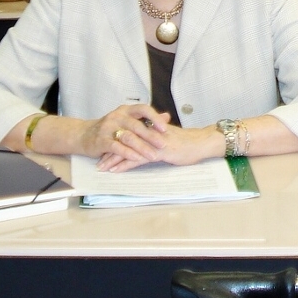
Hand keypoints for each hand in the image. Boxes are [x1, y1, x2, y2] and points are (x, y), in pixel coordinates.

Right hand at [83, 104, 169, 168]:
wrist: (83, 135)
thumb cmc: (110, 129)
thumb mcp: (128, 121)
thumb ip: (146, 119)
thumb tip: (166, 116)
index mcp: (126, 110)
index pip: (143, 109)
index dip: (155, 117)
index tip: (165, 127)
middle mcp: (117, 117)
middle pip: (137, 125)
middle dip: (151, 136)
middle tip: (164, 144)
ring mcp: (108, 128)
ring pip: (128, 137)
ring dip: (142, 147)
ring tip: (153, 156)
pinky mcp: (101, 140)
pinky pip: (116, 147)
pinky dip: (127, 153)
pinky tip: (136, 158)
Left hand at [98, 124, 220, 171]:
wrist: (201, 142)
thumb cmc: (188, 141)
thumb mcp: (169, 136)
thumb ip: (157, 134)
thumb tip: (148, 137)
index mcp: (150, 127)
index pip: (127, 132)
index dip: (115, 139)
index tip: (103, 146)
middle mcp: (148, 132)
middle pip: (122, 139)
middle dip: (108, 149)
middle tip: (96, 158)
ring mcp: (152, 142)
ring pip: (126, 149)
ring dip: (112, 159)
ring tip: (101, 166)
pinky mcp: (157, 152)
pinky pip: (136, 159)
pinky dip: (124, 164)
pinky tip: (115, 170)